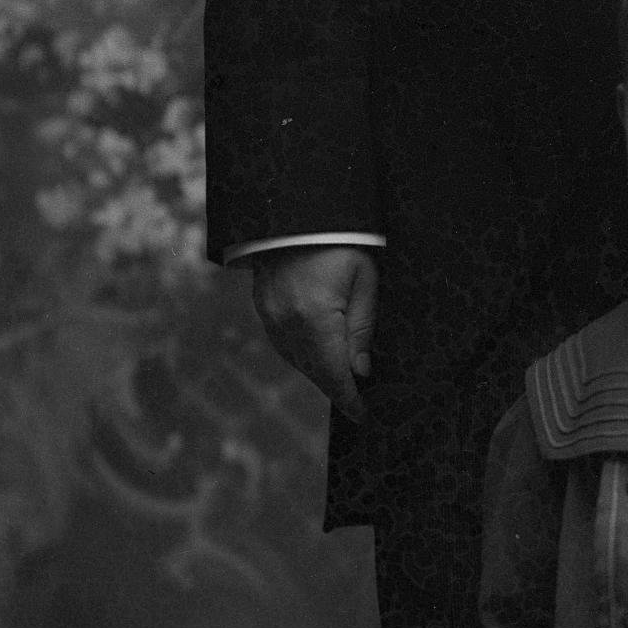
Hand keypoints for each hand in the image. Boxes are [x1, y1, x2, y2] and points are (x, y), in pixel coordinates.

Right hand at [249, 244, 378, 421]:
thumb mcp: (364, 280)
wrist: (297, 212)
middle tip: (357, 404)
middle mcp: (287, 323)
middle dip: (336, 389)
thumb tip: (360, 371)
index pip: (334, 373)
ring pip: (297, 361)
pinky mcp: (263, 307)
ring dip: (319, 374)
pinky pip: (284, 345)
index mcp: (315, 317)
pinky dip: (302, 356)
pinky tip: (318, 357)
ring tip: (342, 382)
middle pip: (314, 371)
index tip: (363, 416)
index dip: (349, 399)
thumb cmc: (341, 242)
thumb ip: (362, 328)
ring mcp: (270, 316)